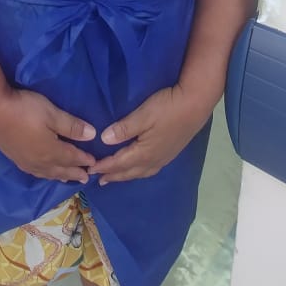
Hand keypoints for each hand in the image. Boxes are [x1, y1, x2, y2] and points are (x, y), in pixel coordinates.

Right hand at [0, 89, 96, 182]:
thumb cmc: (26, 110)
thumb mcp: (52, 114)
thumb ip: (72, 127)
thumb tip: (92, 136)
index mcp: (52, 152)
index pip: (72, 158)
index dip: (84, 160)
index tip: (94, 163)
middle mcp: (40, 162)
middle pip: (61, 170)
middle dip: (74, 173)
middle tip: (86, 178)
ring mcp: (26, 162)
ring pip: (47, 174)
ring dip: (60, 176)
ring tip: (67, 179)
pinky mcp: (15, 158)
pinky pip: (35, 172)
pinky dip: (44, 175)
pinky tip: (42, 172)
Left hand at [89, 84, 210, 184]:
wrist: (196, 104)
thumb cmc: (167, 108)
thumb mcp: (143, 115)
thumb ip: (124, 129)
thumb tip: (104, 140)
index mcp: (144, 153)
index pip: (119, 163)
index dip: (104, 166)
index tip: (90, 169)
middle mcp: (153, 160)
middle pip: (129, 172)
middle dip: (113, 175)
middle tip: (99, 180)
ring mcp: (164, 158)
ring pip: (140, 172)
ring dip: (126, 175)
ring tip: (116, 177)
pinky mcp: (171, 153)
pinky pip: (149, 169)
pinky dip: (139, 172)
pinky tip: (139, 168)